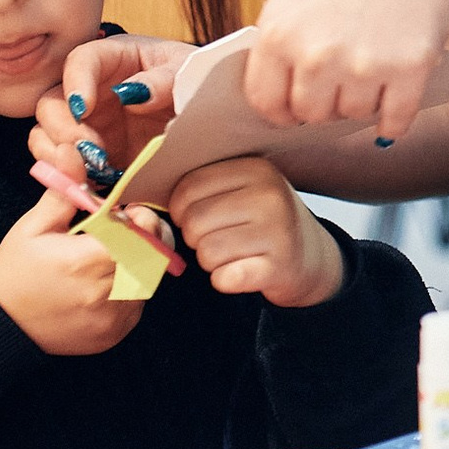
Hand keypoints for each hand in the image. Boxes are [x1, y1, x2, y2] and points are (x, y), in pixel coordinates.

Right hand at [0, 191, 150, 355]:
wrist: (0, 321)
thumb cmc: (16, 270)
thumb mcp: (34, 226)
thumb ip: (64, 191)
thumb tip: (73, 154)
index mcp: (84, 262)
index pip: (139, 238)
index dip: (142, 222)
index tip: (130, 214)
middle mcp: (102, 293)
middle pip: (149, 258)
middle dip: (144, 240)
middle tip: (124, 232)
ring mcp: (110, 318)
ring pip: (147, 281)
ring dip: (137, 265)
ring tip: (109, 258)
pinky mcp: (113, 334)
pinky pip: (138, 305)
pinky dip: (130, 291)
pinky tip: (105, 283)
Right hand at [31, 34, 190, 185]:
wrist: (209, 124)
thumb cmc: (197, 85)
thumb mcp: (188, 74)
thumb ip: (164, 80)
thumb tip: (132, 93)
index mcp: (114, 59)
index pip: (80, 61)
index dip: (75, 83)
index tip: (84, 108)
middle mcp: (91, 92)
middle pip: (52, 104)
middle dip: (63, 129)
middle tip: (90, 150)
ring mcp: (87, 126)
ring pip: (47, 138)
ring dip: (59, 157)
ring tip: (88, 171)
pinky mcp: (91, 157)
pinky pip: (64, 169)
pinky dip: (69, 179)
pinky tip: (89, 187)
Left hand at [167, 157, 344, 306]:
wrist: (311, 258)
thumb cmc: (263, 222)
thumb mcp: (242, 191)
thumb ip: (200, 187)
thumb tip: (138, 207)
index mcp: (255, 169)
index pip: (187, 188)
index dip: (180, 210)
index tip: (198, 217)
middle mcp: (269, 195)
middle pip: (193, 222)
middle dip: (196, 238)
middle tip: (219, 238)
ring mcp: (277, 231)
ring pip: (205, 252)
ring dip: (211, 261)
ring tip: (234, 254)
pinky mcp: (278, 267)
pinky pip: (223, 278)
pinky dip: (225, 280)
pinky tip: (242, 271)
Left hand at [245, 0, 448, 142]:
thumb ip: (286, 38)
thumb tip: (284, 94)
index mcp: (279, 32)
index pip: (265, 101)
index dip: (281, 110)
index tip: (295, 109)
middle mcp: (316, 54)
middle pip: (312, 113)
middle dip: (327, 103)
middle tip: (344, 81)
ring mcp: (364, 64)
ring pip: (355, 115)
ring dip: (365, 101)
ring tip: (377, 68)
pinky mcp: (410, 68)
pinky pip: (396, 120)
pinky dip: (398, 117)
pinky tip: (400, 97)